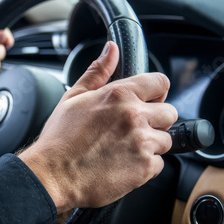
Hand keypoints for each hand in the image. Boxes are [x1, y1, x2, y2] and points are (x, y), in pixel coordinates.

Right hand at [19, 42, 177, 212]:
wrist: (53, 175)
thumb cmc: (59, 139)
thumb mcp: (73, 98)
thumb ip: (97, 72)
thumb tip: (112, 49)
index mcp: (119, 95)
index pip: (160, 83)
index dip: (155, 92)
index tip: (148, 101)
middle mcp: (135, 116)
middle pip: (169, 113)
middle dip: (154, 121)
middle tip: (131, 130)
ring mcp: (142, 143)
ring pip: (165, 140)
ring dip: (150, 145)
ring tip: (124, 149)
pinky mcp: (145, 168)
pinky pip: (158, 164)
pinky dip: (144, 166)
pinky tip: (123, 164)